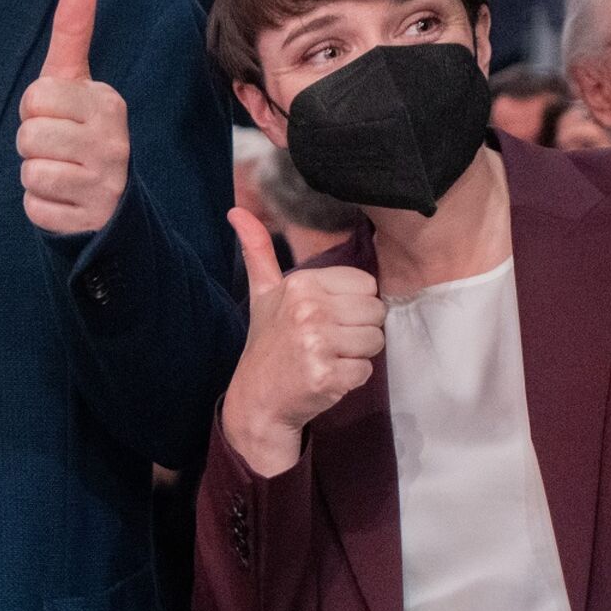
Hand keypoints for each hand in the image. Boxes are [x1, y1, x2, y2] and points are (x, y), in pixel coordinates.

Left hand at [17, 0, 129, 234]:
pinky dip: (40, 205)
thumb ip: (73, 33)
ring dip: (34, 175)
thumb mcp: (76, 83)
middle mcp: (113, 142)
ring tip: (60, 173)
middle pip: (29, 134)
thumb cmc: (80, 132)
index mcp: (107, 103)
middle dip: (32, 143)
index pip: (37, 95)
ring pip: (31, 171)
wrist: (109, 202)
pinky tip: (62, 200)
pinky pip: (36, 206)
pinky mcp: (90, 219)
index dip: (35, 109)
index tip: (56, 117)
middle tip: (56, 148)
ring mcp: (105, 184)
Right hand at [219, 208, 385, 475]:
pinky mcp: (327, 375)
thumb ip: (257, 251)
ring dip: (357, 355)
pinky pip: (366, 370)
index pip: (366, 285)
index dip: (352, 306)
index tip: (325, 320)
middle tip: (327, 343)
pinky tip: (326, 378)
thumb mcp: (262, 294)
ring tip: (327, 359)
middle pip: (375, 312)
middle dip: (358, 331)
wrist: (257, 400)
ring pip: (375, 341)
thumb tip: (235, 210)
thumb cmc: (268, 344)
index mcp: (300, 283)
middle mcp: (308, 309)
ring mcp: (317, 343)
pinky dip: (351, 379)